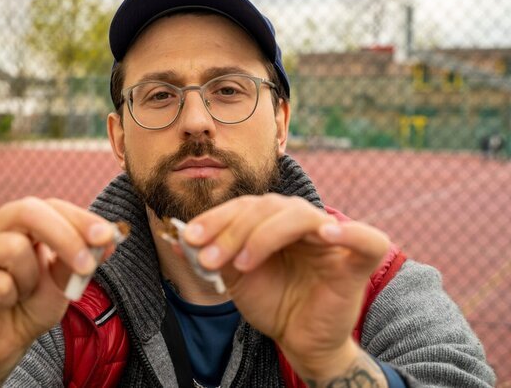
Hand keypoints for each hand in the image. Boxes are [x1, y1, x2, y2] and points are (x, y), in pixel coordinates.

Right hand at [0, 197, 117, 383]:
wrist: (3, 346)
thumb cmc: (31, 305)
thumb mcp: (63, 282)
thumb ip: (80, 259)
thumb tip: (107, 238)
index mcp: (14, 221)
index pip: (49, 206)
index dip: (80, 219)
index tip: (108, 237)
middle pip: (27, 211)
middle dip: (64, 237)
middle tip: (88, 267)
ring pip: (13, 248)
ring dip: (30, 280)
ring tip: (21, 295)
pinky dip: (10, 300)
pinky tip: (0, 306)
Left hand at [184, 194, 389, 378]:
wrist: (299, 340)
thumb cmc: (272, 303)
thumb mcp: (235, 277)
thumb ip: (213, 254)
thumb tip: (177, 236)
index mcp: (275, 220)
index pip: (246, 205)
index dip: (216, 218)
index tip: (188, 238)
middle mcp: (302, 222)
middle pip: (268, 207)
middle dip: (231, 231)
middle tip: (208, 260)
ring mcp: (331, 239)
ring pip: (300, 215)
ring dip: (263, 235)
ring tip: (241, 265)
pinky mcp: (355, 264)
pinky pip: (367, 240)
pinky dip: (350, 232)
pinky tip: (327, 232)